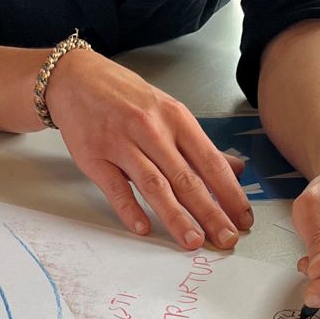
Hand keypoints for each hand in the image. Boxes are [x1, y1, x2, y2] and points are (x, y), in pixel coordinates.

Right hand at [45, 49, 252, 249]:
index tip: (243, 217)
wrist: (76, 78)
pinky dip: (130, 209)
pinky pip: (115, 187)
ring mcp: (121, 143)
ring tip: (193, 240)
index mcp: (175, 117)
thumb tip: (235, 169)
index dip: (230, 192)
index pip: (210, 161)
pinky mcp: (94, 156)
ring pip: (154, 185)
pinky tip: (143, 229)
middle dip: (210, 212)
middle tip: (226, 238)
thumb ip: (199, 144)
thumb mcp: (168, 110)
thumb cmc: (125, 96)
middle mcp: (151, 129)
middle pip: (186, 178)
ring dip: (176, 216)